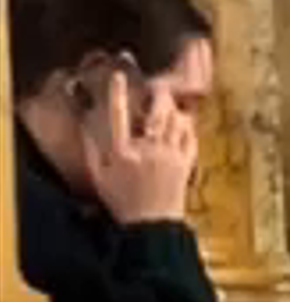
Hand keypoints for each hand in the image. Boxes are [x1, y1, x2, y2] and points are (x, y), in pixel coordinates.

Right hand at [83, 66, 198, 225]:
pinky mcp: (185, 163)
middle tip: (156, 88)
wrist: (152, 226)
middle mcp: (147, 151)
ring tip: (169, 105)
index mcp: (122, 153)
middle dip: (158, 94)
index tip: (119, 75)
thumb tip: (87, 123)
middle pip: (156, 111)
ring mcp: (169, 156)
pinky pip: (191, 136)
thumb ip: (91, 149)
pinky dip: (188, 126)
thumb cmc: (122, 202)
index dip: (117, 93)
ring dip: (173, 108)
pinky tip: (183, 123)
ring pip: (176, 120)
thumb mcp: (99, 177)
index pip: (117, 116)